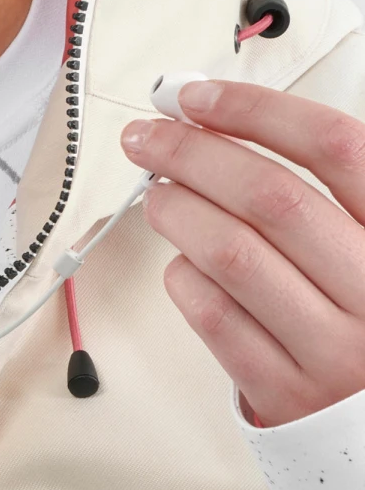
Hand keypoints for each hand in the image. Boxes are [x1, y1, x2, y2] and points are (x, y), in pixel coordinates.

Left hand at [120, 80, 364, 426]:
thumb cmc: (363, 313)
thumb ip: (324, 191)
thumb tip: (225, 126)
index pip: (333, 146)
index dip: (257, 112)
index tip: (195, 97)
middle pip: (272, 197)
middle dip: (196, 156)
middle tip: (147, 139)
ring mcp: (329, 345)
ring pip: (235, 258)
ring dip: (180, 214)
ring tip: (154, 195)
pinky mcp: (283, 392)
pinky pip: (218, 321)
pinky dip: (186, 282)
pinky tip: (178, 263)